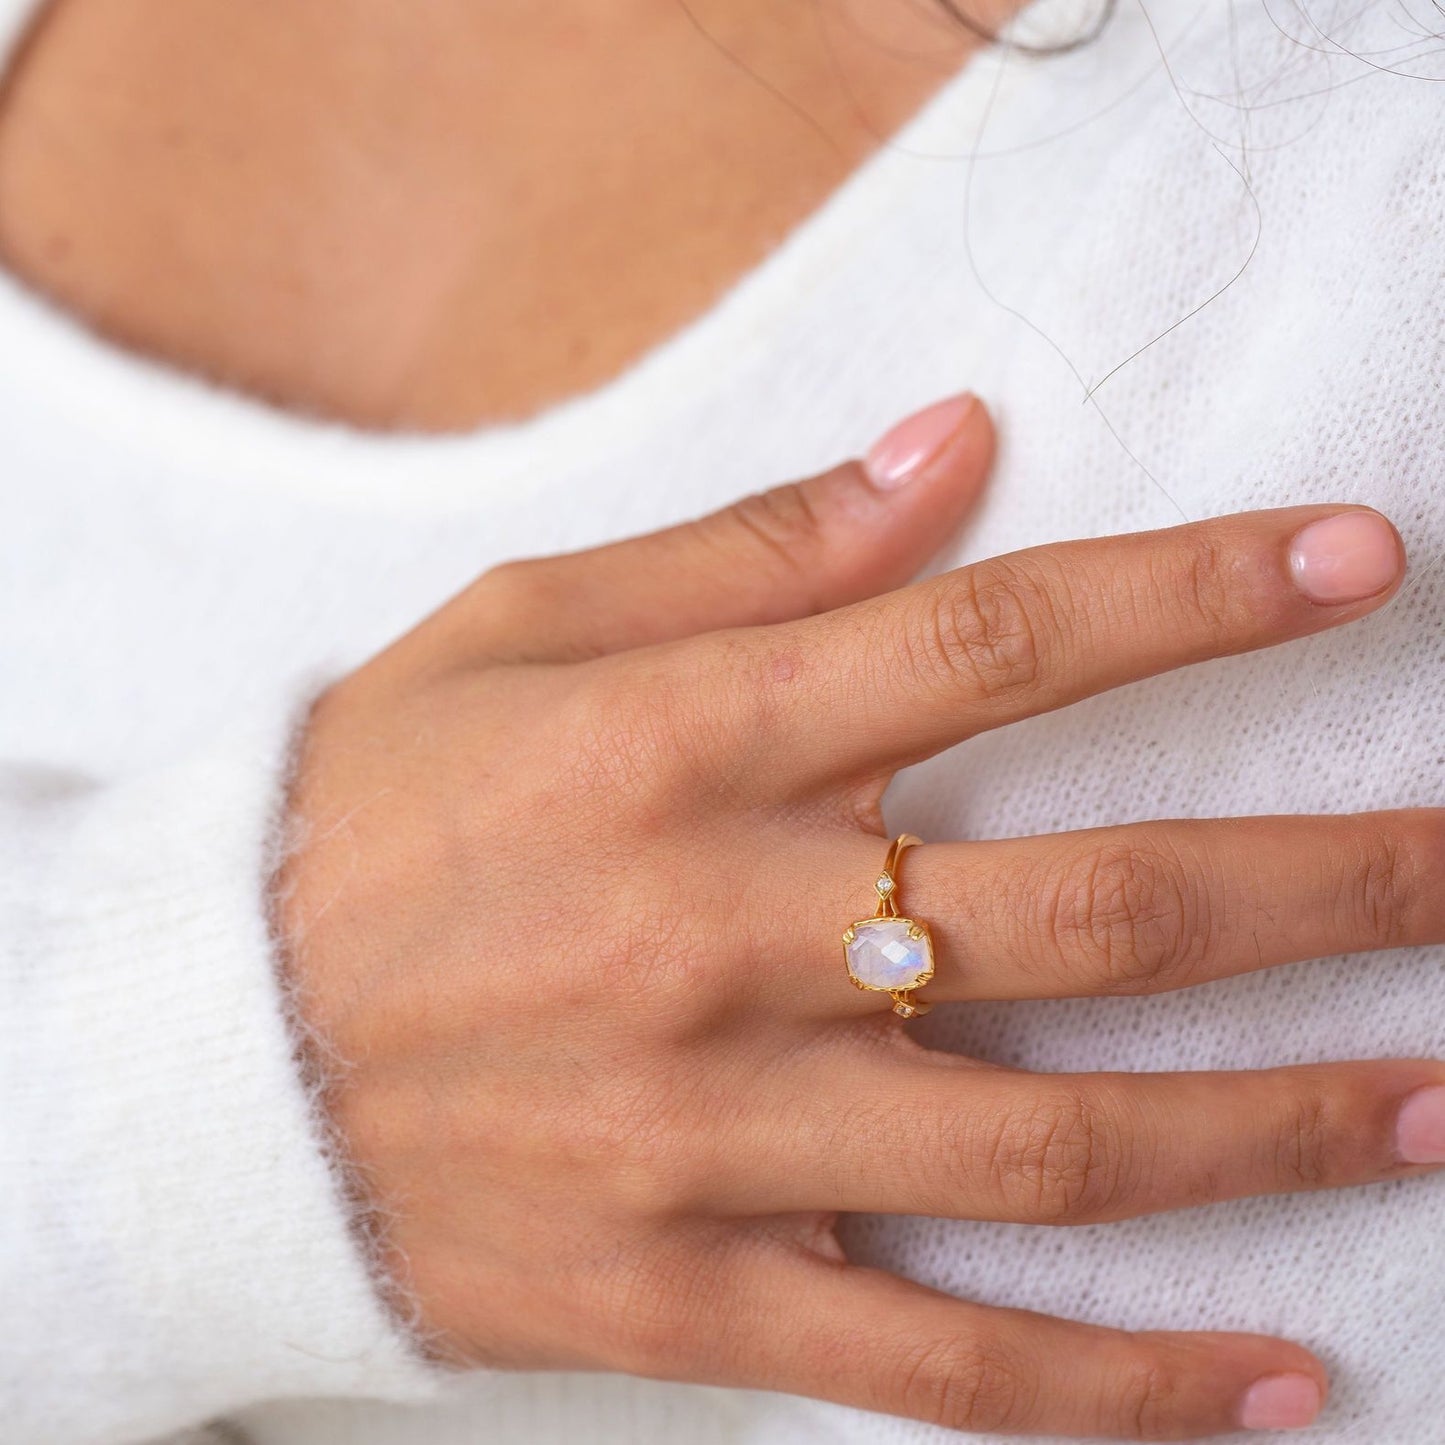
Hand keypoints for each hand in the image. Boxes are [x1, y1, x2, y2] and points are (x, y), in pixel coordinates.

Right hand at [276, 393, 1444, 1438]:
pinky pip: (934, 1361)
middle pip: (1090, 910)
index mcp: (679, 749)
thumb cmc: (365, 812)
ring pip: (1057, 1148)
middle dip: (1322, 882)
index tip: (1354, 564)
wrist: (202, 1056)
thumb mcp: (518, 630)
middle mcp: (722, 937)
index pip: (991, 647)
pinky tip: (1273, 1385)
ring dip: (1277, 1124)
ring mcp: (714, 1136)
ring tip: (1440, 1098)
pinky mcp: (683, 1293)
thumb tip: (946, 450)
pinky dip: (1116, 1388)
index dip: (1194, 599)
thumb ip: (749, 551)